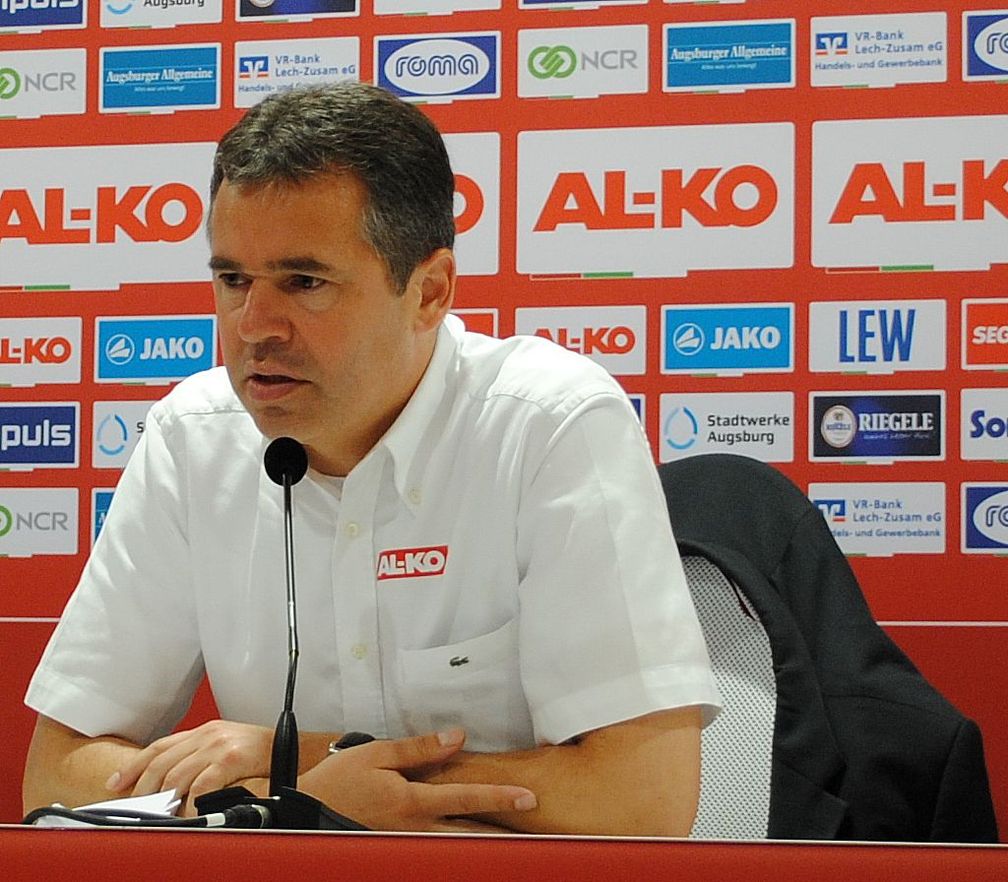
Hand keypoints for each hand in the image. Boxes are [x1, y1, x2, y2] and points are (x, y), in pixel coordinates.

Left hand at [107, 720, 274, 803]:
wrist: (291, 747)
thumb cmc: (260, 752)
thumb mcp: (226, 746)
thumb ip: (200, 757)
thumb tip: (172, 783)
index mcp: (204, 731)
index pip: (159, 747)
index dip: (134, 765)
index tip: (116, 783)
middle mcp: (207, 734)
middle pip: (162, 762)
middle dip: (144, 787)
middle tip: (137, 807)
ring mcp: (217, 745)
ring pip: (177, 774)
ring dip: (165, 799)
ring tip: (159, 815)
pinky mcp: (230, 758)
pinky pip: (201, 784)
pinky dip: (191, 801)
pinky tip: (188, 812)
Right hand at [299, 728, 536, 832]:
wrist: (305, 816)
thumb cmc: (339, 782)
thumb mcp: (377, 754)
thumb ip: (420, 748)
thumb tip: (457, 737)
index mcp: (412, 802)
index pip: (466, 799)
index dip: (500, 797)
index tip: (529, 798)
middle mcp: (415, 828)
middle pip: (471, 834)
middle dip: (504, 833)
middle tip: (536, 831)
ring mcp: (408, 843)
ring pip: (457, 846)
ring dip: (486, 843)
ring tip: (515, 839)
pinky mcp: (399, 849)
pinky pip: (438, 848)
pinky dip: (459, 846)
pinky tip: (474, 842)